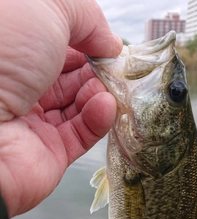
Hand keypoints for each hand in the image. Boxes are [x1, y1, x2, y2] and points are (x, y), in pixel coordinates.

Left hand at [0, 0, 121, 217]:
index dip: (86, 43)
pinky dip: (98, 119)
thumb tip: (109, 42)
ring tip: (109, 87)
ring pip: (78, 107)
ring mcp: (34, 123)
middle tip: (114, 68)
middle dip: (97, 71)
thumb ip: (85, 17)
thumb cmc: (3, 52)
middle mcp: (20, 87)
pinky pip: (80, 135)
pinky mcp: (49, 153)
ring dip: (99, 93)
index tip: (107, 45)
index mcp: (14, 52)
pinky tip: (105, 105)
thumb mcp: (47, 7)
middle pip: (70, 78)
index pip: (57, 47)